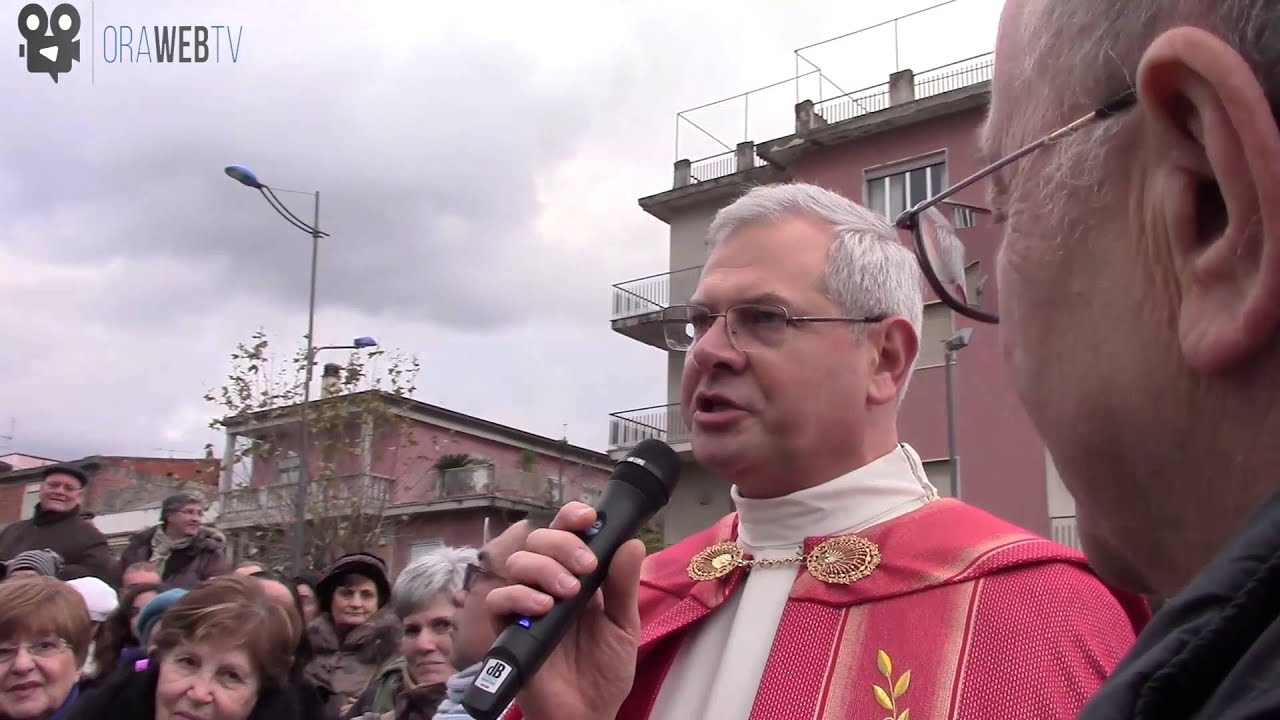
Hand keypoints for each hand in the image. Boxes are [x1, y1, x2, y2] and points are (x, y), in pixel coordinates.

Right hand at [486, 502, 645, 719]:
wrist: (588, 714)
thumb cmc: (605, 670)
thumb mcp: (623, 626)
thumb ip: (623, 586)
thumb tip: (631, 542)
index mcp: (578, 577)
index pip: (566, 533)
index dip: (572, 517)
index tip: (587, 517)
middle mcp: (549, 585)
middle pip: (539, 540)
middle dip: (562, 544)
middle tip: (585, 568)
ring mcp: (526, 606)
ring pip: (518, 563)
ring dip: (543, 569)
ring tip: (568, 593)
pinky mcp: (508, 630)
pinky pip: (498, 601)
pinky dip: (519, 597)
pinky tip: (543, 608)